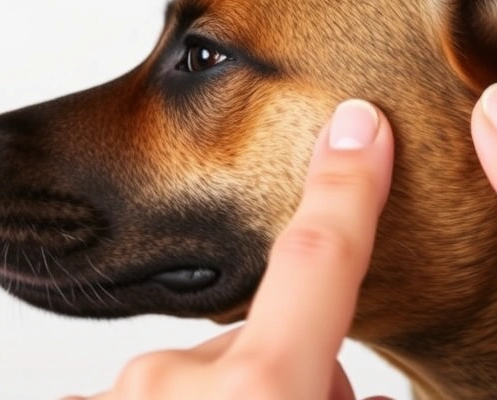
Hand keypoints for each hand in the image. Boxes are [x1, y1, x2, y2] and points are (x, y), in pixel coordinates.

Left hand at [63, 100, 394, 399]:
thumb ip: (348, 391)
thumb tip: (378, 389)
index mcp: (260, 388)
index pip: (319, 258)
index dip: (347, 187)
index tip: (359, 124)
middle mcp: (175, 380)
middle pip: (256, 336)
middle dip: (283, 369)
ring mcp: (118, 395)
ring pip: (201, 370)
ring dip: (230, 396)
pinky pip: (149, 392)